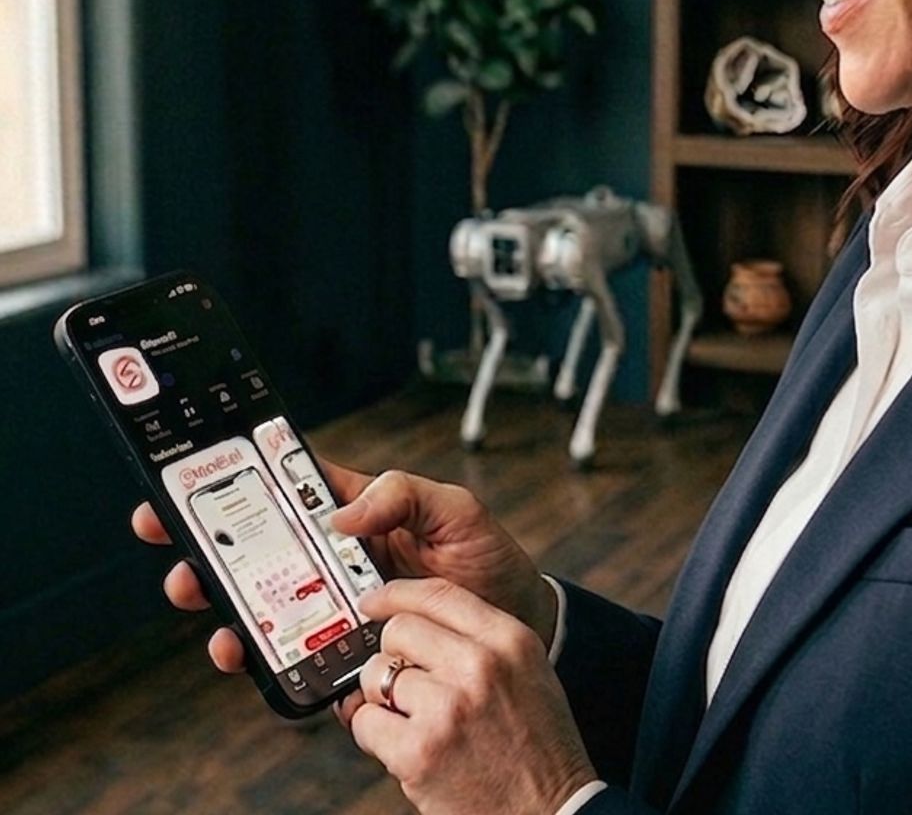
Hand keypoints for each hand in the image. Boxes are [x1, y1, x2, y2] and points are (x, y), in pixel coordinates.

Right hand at [131, 459, 556, 672]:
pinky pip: (292, 654)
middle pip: (260, 548)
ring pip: (264, 602)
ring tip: (207, 604)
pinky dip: (261, 655)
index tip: (193, 477)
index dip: (241, 479)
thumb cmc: (486, 563)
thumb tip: (341, 513)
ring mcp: (336, 607)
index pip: (290, 489)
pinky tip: (249, 653)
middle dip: (210, 544)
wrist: (515, 627)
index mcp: (357, 514)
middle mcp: (337, 560)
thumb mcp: (456, 511)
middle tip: (174, 543)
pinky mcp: (343, 652)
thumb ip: (403, 494)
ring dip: (226, 603)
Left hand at [339, 577, 595, 814]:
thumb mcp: (527, 672)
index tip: (374, 602)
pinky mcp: (420, 752)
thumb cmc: (538, 745)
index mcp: (509, 640)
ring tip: (411, 718)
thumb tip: (408, 619)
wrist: (553, 813)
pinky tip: (402, 745)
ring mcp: (448, 708)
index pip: (438, 594)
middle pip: (400, 630)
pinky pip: (366, 721)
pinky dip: (373, 733)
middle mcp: (480, 665)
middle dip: (391, 654)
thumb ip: (479, 640)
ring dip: (382, 696)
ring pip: (377, 674)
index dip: (396, 594)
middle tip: (404, 681)